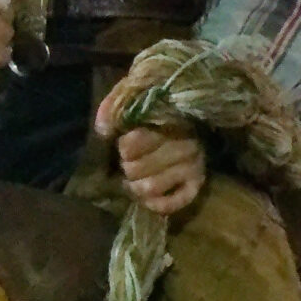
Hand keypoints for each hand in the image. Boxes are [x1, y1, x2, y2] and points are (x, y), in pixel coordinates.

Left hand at [94, 85, 205, 213]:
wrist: (191, 120)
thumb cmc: (156, 110)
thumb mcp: (133, 96)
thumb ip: (115, 106)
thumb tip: (103, 129)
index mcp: (170, 119)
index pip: (133, 142)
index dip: (123, 147)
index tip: (124, 143)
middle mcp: (186, 143)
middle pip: (136, 169)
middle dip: (127, 167)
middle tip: (128, 163)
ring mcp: (194, 165)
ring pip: (151, 188)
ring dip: (135, 188)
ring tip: (134, 181)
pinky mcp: (197, 183)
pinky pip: (173, 203)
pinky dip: (157, 204)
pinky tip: (148, 198)